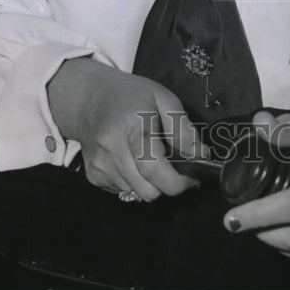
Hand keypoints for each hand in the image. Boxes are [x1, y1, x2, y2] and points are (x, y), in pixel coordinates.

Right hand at [47, 58, 207, 200]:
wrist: (88, 98)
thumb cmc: (130, 95)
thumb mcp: (163, 98)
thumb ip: (183, 128)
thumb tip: (201, 156)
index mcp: (133, 126)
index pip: (153, 168)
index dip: (178, 181)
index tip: (191, 177)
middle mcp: (112, 148)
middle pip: (148, 190)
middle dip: (167, 185)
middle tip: (174, 167)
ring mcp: (100, 164)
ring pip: (137, 194)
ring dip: (150, 184)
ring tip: (150, 158)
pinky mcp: (94, 176)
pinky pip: (123, 192)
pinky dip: (134, 182)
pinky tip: (132, 160)